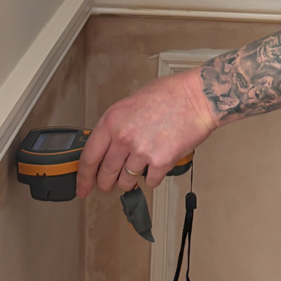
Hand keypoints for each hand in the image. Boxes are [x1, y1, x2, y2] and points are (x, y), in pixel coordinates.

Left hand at [76, 68, 217, 196]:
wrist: (199, 97)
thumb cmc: (171, 94)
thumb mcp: (132, 101)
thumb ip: (117, 124)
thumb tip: (108, 145)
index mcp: (113, 120)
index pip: (89, 156)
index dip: (83, 176)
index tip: (82, 187)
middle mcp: (124, 137)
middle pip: (106, 173)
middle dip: (106, 183)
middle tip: (108, 184)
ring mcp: (142, 151)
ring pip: (127, 181)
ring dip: (130, 180)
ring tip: (139, 168)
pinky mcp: (161, 162)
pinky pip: (150, 181)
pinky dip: (153, 176)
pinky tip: (158, 163)